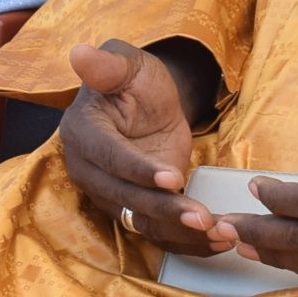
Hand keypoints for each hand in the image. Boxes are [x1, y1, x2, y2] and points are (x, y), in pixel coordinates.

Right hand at [59, 40, 233, 256]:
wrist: (150, 105)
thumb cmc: (136, 81)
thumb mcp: (129, 65)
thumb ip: (107, 65)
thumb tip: (79, 53)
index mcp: (82, 131)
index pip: (108, 157)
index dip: (138, 170)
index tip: (172, 177)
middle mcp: (88, 169)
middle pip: (124, 197)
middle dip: (164, 209)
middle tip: (203, 217)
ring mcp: (109, 193)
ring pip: (141, 221)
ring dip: (179, 232)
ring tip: (218, 234)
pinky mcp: (134, 209)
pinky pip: (157, 233)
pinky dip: (186, 242)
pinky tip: (217, 243)